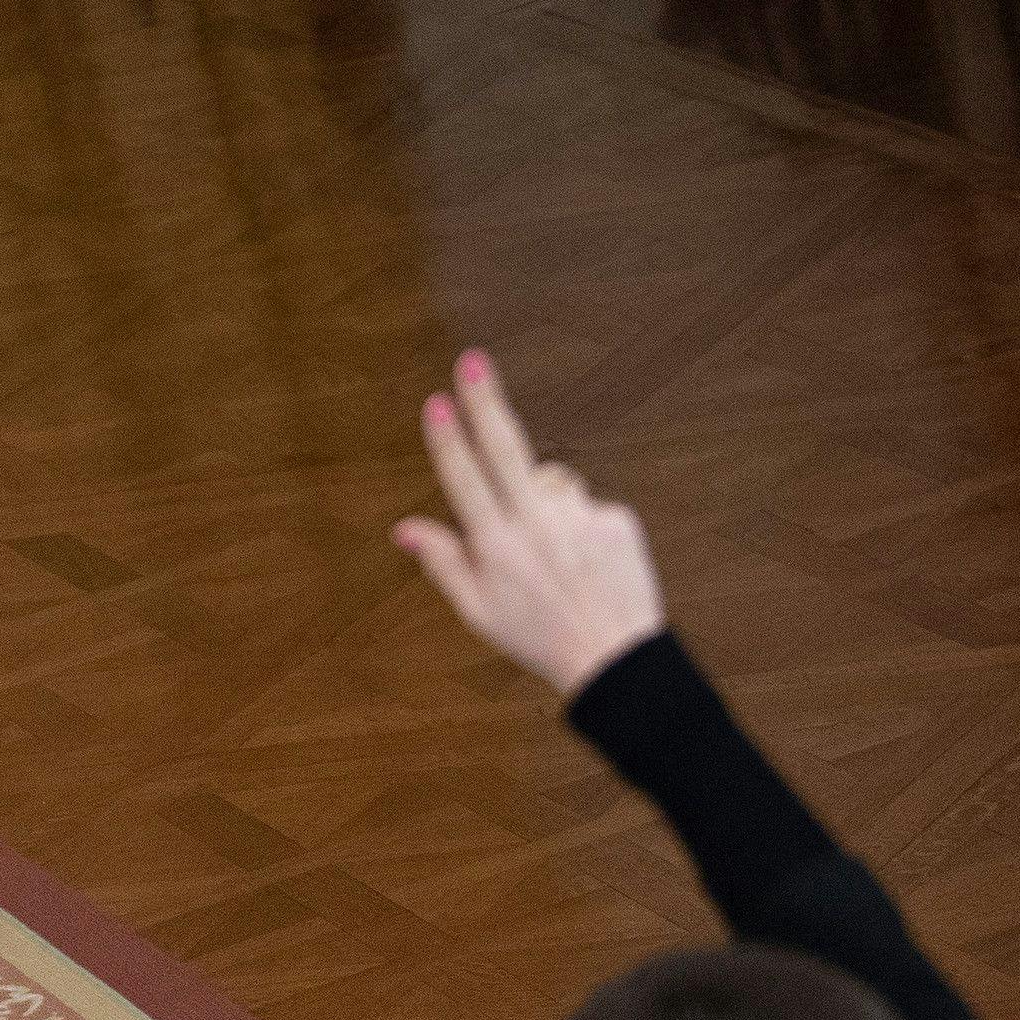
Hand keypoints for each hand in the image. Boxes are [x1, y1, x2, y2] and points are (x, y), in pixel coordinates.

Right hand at [388, 351, 667, 697]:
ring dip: (544, 499)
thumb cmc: (537, 637)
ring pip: (552, 481)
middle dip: (485, 400)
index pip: (464, 480)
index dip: (447, 439)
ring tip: (554, 553)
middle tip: (471, 361)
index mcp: (496, 547)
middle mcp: (536, 527)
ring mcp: (580, 520)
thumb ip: (443, 562)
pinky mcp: (616, 520)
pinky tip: (585, 561)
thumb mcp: (478, 612)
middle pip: (506, 448)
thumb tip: (403, 527)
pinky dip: (581, 523)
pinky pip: (587, 505)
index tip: (435, 402)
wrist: (615, 659)